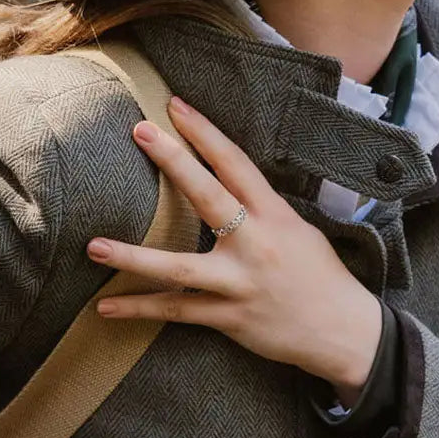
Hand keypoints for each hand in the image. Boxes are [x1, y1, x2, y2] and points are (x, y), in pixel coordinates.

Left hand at [86, 94, 382, 402]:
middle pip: (209, 196)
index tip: (175, 106)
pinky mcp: (230, 317)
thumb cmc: (320, 274)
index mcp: (275, 215)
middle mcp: (256, 243)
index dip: (205, 132)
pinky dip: (140, 308)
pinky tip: (105, 307)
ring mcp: (240, 282)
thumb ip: (260, 209)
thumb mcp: (298, 229)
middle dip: (174, 160)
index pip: (236, 163)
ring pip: (180, 267)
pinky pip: (178, 311)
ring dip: (134, 256)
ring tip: (93, 245)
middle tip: (139, 131)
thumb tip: (224, 184)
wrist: (344, 331)